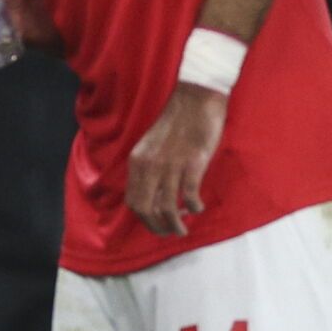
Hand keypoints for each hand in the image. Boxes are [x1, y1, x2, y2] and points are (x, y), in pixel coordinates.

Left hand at [126, 84, 225, 235]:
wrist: (195, 98)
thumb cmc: (177, 121)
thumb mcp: (152, 145)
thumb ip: (149, 167)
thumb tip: (155, 193)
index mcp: (138, 161)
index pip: (133, 201)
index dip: (144, 218)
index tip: (157, 222)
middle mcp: (150, 166)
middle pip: (146, 210)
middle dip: (157, 227)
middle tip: (170, 232)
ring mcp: (170, 165)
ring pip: (167, 208)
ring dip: (176, 225)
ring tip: (184, 230)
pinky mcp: (192, 164)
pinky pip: (189, 196)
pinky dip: (194, 207)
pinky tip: (198, 207)